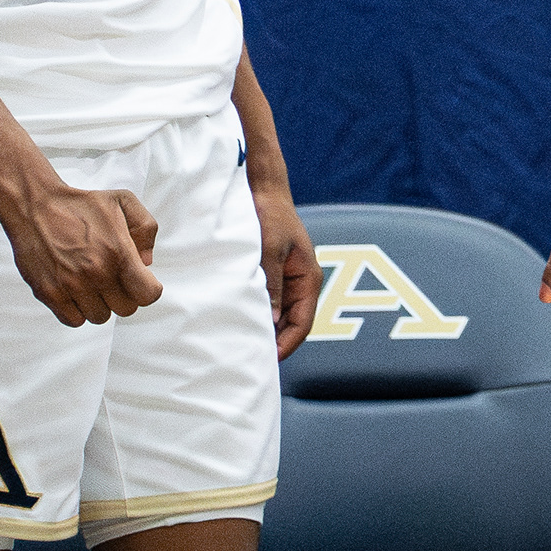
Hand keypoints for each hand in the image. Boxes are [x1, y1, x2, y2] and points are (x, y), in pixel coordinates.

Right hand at [0, 175, 161, 324]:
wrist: (35, 206)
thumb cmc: (81, 205)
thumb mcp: (124, 201)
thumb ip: (146, 229)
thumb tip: (146, 263)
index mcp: (118, 252)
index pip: (147, 294)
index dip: (147, 288)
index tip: (138, 279)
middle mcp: (96, 273)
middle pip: (126, 309)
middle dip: (124, 295)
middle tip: (113, 278)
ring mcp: (71, 286)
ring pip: (100, 317)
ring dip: (100, 303)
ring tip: (92, 282)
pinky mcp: (49, 293)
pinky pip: (73, 320)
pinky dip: (77, 310)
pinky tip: (75, 291)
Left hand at [253, 176, 318, 356]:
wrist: (263, 190)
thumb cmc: (269, 216)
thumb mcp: (268, 251)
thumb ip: (271, 286)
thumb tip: (269, 322)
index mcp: (309, 278)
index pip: (303, 323)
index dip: (287, 345)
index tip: (267, 360)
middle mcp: (302, 282)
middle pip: (293, 323)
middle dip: (275, 342)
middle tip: (250, 360)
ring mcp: (289, 279)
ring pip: (281, 315)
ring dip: (266, 329)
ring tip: (243, 346)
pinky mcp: (274, 274)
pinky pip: (270, 301)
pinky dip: (259, 314)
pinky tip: (241, 321)